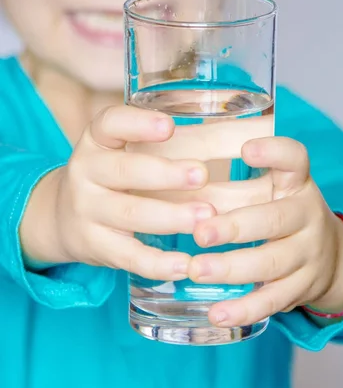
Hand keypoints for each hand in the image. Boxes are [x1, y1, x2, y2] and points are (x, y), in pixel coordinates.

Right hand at [21, 106, 214, 280]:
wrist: (63, 216)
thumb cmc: (112, 176)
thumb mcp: (120, 149)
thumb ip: (157, 140)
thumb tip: (233, 131)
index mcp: (97, 140)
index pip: (109, 123)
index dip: (138, 123)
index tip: (169, 126)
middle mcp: (86, 171)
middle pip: (124, 171)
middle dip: (165, 174)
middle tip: (201, 175)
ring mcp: (86, 210)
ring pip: (129, 214)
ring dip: (170, 216)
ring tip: (206, 216)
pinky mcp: (94, 245)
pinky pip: (128, 256)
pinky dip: (158, 263)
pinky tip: (186, 264)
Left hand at [187, 137, 342, 327]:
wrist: (330, 256)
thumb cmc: (282, 212)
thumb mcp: (273, 187)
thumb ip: (237, 179)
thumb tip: (176, 172)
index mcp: (296, 183)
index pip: (295, 159)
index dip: (274, 153)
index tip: (245, 150)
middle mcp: (307, 215)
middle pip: (276, 220)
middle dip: (235, 227)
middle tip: (199, 233)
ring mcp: (308, 254)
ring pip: (271, 263)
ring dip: (231, 269)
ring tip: (196, 271)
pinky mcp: (302, 288)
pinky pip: (272, 301)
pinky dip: (244, 310)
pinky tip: (216, 314)